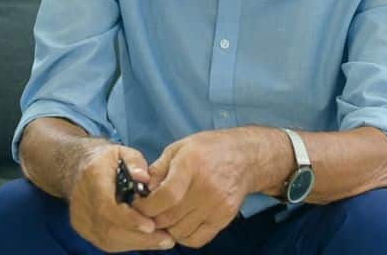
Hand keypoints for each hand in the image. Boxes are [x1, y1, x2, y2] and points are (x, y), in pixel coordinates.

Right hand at [66, 143, 175, 251]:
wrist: (78, 167)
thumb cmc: (107, 160)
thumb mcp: (123, 151)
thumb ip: (135, 162)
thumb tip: (144, 178)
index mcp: (92, 178)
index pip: (106, 206)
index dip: (128, 219)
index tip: (151, 226)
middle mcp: (82, 201)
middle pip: (108, 228)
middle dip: (139, 237)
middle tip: (167, 239)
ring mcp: (80, 218)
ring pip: (107, 239)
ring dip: (137, 243)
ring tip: (162, 240)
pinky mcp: (83, 228)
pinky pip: (106, 242)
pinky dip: (128, 243)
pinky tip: (147, 240)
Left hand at [135, 129, 272, 248]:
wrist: (247, 157)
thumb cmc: (210, 149)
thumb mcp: (180, 147)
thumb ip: (158, 168)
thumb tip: (139, 189)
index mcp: (191, 165)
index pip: (164, 197)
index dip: (146, 207)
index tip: (138, 205)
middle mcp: (206, 187)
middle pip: (169, 217)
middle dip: (152, 218)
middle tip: (148, 212)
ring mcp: (217, 205)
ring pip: (180, 231)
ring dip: (167, 228)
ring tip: (165, 216)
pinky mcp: (224, 217)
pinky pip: (197, 239)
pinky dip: (184, 236)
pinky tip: (181, 223)